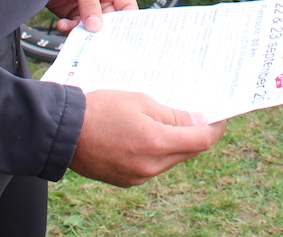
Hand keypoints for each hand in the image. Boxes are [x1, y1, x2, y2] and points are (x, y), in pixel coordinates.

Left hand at [49, 0, 135, 33]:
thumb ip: (89, 2)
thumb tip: (95, 25)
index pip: (127, 8)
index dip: (127, 23)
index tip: (120, 36)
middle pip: (110, 23)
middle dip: (103, 32)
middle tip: (96, 39)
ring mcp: (89, 8)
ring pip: (92, 28)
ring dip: (83, 32)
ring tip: (74, 32)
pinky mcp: (74, 14)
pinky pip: (76, 28)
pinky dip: (69, 29)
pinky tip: (63, 24)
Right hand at [69, 90, 225, 186]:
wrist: (63, 131)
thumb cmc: (100, 109)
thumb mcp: (141, 101)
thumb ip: (173, 114)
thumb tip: (200, 120)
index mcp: (156, 143)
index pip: (201, 141)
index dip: (215, 127)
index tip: (219, 116)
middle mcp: (150, 165)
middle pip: (187, 151)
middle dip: (194, 133)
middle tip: (194, 113)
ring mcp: (138, 176)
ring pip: (170, 160)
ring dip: (174, 142)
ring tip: (164, 120)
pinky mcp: (127, 181)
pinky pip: (153, 166)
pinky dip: (156, 151)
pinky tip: (145, 134)